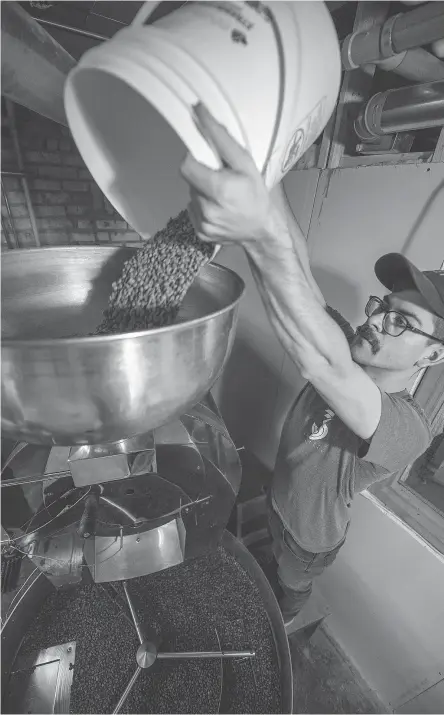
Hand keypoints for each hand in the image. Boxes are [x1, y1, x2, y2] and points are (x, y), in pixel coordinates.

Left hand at [180, 103, 277, 247]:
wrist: (262, 231)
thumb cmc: (256, 195)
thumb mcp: (245, 163)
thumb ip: (221, 138)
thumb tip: (199, 113)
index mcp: (219, 190)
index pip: (186, 166)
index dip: (194, 160)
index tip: (207, 162)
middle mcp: (208, 209)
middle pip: (189, 181)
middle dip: (201, 176)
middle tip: (220, 180)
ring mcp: (203, 224)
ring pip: (192, 196)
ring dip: (203, 192)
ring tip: (222, 196)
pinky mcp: (200, 233)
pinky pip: (194, 211)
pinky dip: (203, 207)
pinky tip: (219, 208)